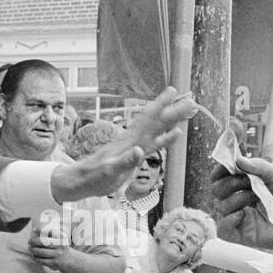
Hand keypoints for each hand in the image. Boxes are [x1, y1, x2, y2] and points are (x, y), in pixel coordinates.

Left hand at [27, 226, 68, 270]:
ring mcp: (57, 254)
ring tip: (30, 248)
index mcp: (61, 238)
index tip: (34, 229)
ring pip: (42, 252)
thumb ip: (49, 233)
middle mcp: (60, 245)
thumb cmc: (60, 247)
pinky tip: (34, 256)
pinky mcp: (54, 262)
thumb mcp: (59, 238)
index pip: (51, 232)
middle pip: (44, 242)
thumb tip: (34, 229)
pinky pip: (42, 260)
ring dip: (34, 250)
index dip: (41, 230)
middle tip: (29, 241)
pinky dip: (36, 258)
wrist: (70, 260)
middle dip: (34, 241)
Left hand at [51, 87, 192, 202]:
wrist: (82, 181)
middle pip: (156, 121)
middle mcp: (133, 141)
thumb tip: (140, 150)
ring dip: (171, 121)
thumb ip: (125, 161)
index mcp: (129, 142)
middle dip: (173, 110)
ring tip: (187, 111)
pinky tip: (175, 134)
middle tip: (190, 99)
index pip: (147, 119)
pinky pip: (154, 143)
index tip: (173, 91)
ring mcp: (134, 146)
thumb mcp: (109, 172)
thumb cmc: (94, 178)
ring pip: (156, 129)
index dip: (160, 105)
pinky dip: (166, 138)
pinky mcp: (133, 155)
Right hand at [212, 156, 272, 255]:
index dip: (220, 170)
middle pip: (217, 191)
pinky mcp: (243, 235)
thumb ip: (258, 166)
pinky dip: (227, 221)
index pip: (220, 178)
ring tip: (255, 198)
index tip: (228, 165)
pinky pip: (224, 230)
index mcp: (245, 186)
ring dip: (236, 198)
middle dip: (229, 183)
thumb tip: (237, 160)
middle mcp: (240, 201)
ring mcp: (241, 218)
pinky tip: (241, 214)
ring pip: (221, 207)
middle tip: (247, 182)